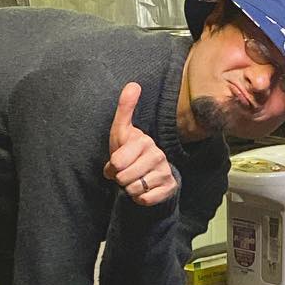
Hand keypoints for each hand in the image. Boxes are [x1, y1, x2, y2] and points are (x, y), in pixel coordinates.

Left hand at [102, 82, 178, 205]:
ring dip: (130, 189)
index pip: (117, 162)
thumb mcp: (121, 131)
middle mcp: (158, 155)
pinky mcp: (170, 187)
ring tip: (135, 180)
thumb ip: (125, 108)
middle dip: (121, 179)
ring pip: (135, 190)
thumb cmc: (129, 151)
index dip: (113, 166)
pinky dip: (140, 199)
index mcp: (144, 141)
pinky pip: (145, 200)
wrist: (148, 172)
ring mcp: (165, 172)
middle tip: (126, 172)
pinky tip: (144, 189)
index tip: (118, 162)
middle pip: (124, 178)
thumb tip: (133, 84)